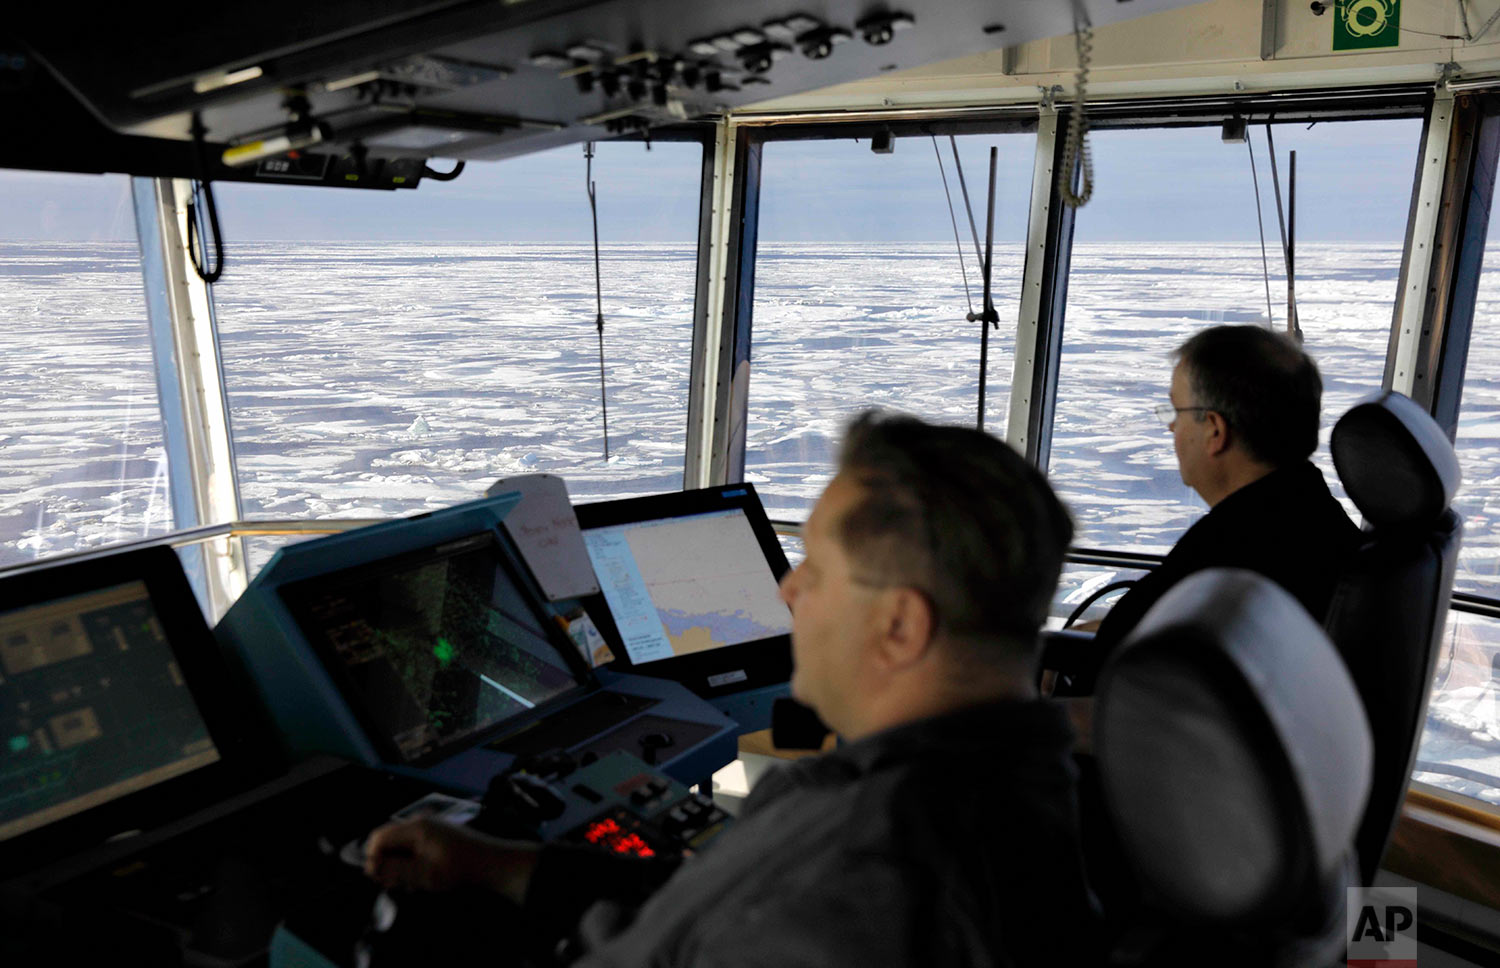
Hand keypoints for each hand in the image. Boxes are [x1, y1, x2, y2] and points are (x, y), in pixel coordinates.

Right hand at [364, 818, 539, 902]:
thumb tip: (372, 868)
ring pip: (400, 847)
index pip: (379, 837)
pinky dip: (411, 863)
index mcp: (416, 827)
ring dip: (400, 866)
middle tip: (397, 884)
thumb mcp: (424, 874)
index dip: (373, 859)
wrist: (491, 864)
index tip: (378, 878)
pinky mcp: (435, 836)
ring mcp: (429, 828)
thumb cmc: (461, 868)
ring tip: (413, 882)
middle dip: (387, 864)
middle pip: (388, 842)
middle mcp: (420, 822)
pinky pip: (413, 848)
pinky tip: (422, 877)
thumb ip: (395, 870)